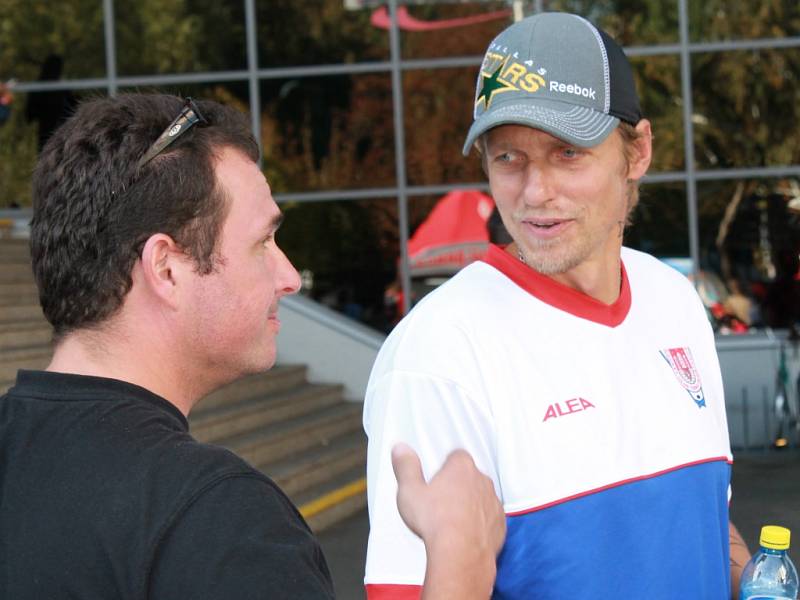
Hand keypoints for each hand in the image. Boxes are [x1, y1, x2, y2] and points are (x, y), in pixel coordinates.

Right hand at [392, 443, 505, 598]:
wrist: (461, 555)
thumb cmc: (437, 523)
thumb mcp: (409, 491)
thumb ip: (406, 466)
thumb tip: (401, 449)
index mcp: (461, 467)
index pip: (456, 456)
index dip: (444, 467)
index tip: (434, 479)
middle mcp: (482, 481)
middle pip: (469, 476)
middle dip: (457, 485)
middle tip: (438, 501)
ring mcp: (493, 502)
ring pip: (481, 497)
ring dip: (469, 504)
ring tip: (450, 520)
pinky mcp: (500, 524)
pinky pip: (489, 518)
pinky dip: (479, 523)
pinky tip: (464, 534)